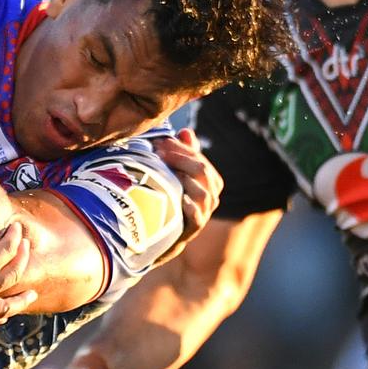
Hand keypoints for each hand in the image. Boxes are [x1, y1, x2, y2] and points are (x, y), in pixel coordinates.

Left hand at [151, 128, 222, 265]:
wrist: (157, 236)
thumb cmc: (166, 200)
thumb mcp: (173, 175)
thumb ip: (181, 155)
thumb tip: (186, 132)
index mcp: (209, 183)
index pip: (201, 161)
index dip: (183, 150)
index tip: (161, 142)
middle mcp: (209, 199)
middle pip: (204, 174)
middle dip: (181, 159)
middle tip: (159, 152)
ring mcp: (201, 215)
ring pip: (205, 194)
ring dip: (186, 180)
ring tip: (168, 171)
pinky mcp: (190, 231)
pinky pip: (197, 218)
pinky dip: (190, 207)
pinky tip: (178, 198)